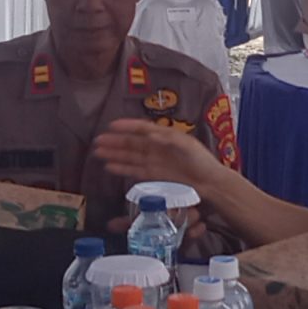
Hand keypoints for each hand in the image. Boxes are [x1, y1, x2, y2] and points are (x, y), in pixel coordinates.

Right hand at [90, 116, 215, 190]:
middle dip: (114, 142)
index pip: (141, 128)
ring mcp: (154, 162)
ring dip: (114, 154)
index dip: (126, 126)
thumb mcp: (187, 146)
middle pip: (131, 143)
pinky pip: (134, 170)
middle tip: (97, 141)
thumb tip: (149, 134)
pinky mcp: (153, 175)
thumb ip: (169, 138)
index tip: (111, 125)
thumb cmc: (201, 161)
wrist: (210, 183)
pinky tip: (110, 167)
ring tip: (98, 153)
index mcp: (164, 136)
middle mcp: (156, 147)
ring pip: (129, 157)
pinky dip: (122, 169)